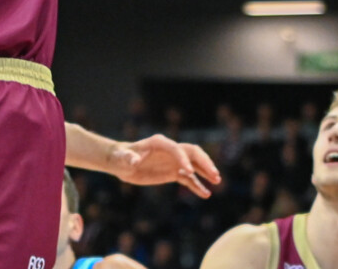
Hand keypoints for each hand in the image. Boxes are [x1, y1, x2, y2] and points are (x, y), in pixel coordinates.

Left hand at [105, 134, 220, 196]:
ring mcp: (173, 161)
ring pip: (194, 164)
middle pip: (192, 153)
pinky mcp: (173, 172)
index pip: (176, 149)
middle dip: (204, 162)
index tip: (189, 173)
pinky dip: (197, 185)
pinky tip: (206, 194)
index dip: (183, 159)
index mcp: (159, 143)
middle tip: (214, 175)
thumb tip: (134, 161)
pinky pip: (189, 179)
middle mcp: (170, 150)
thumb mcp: (122, 159)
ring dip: (206, 171)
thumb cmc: (121, 158)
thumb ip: (128, 159)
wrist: (122, 162)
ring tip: (217, 181)